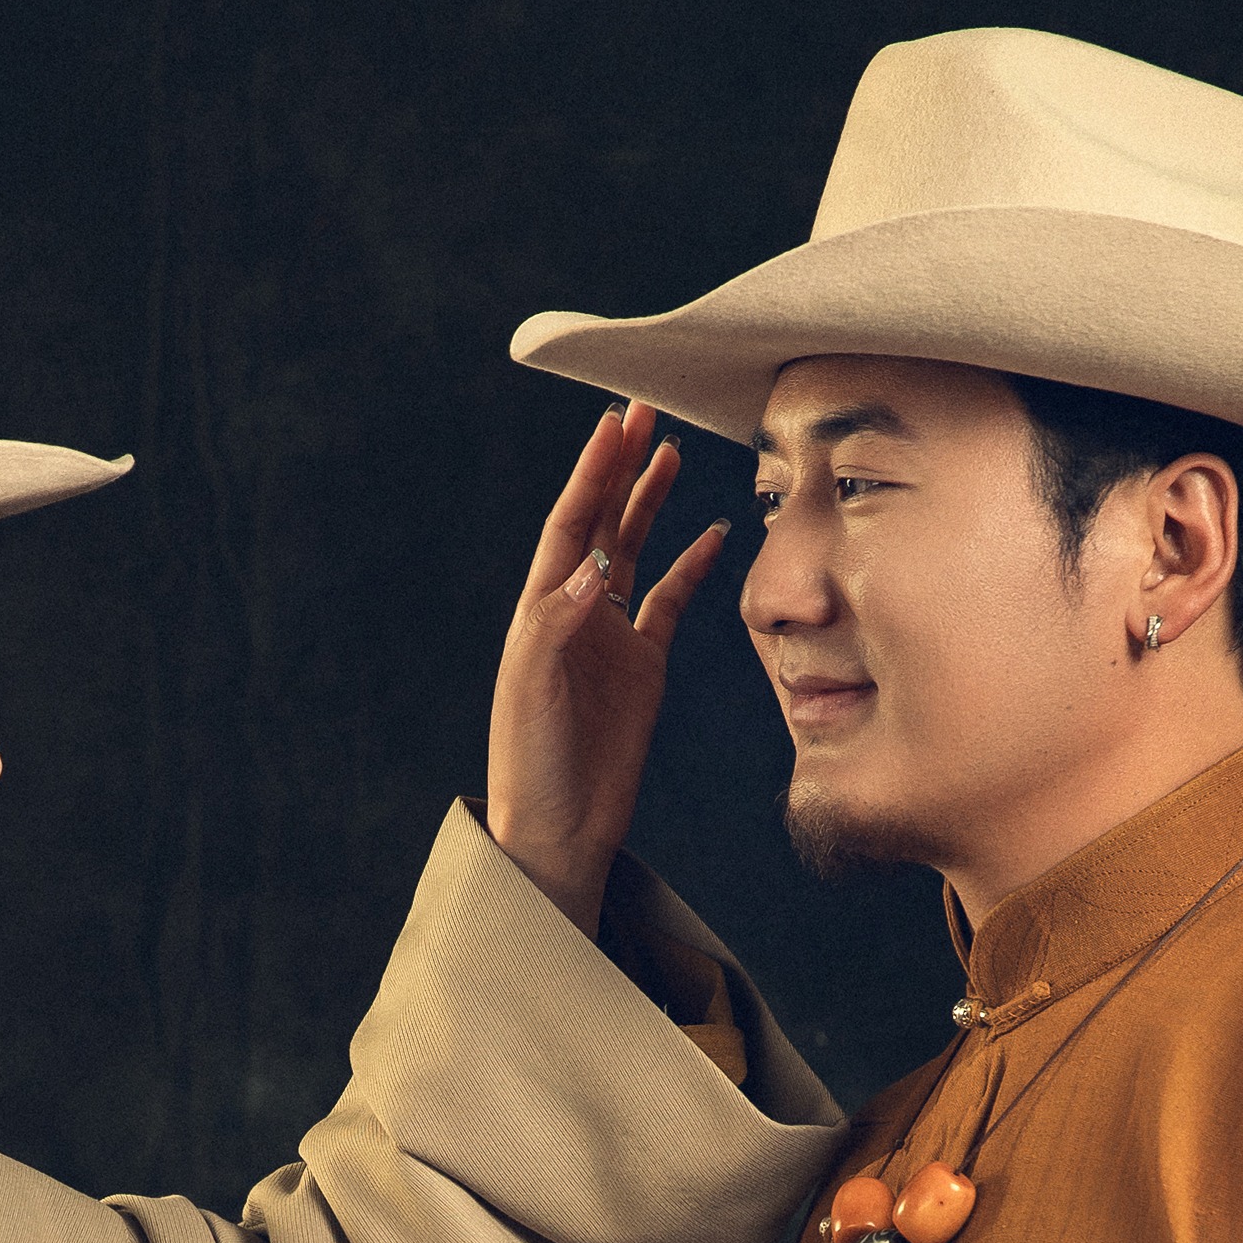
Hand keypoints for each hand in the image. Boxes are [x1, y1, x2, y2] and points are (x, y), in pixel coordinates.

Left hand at [486, 397, 729, 937]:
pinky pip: (670, 602)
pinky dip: (691, 567)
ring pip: (634, 552)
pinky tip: (711, 534)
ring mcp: (611, 637)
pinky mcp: (643, 667)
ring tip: (669, 454)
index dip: (592, 474)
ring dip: (650, 504)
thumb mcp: (533, 691)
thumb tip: (592, 572)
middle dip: (620, 468)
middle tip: (644, 414)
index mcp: (542, 610)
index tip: (615, 427)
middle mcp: (575, 613)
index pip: (571, 525)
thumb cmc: (532, 764)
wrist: (560, 829)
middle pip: (602, 523)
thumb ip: (557, 627)